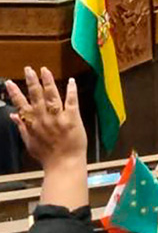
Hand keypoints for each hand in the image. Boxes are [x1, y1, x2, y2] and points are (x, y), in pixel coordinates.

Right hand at [5, 67, 87, 208]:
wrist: (64, 163)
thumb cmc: (46, 155)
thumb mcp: (29, 142)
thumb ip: (21, 127)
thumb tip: (12, 115)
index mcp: (32, 124)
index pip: (21, 105)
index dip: (15, 93)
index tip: (9, 83)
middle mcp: (43, 119)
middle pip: (36, 97)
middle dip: (31, 82)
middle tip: (28, 69)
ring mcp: (58, 118)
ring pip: (51, 96)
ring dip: (48, 82)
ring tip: (44, 70)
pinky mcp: (73, 119)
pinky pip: (71, 102)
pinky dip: (71, 91)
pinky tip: (71, 81)